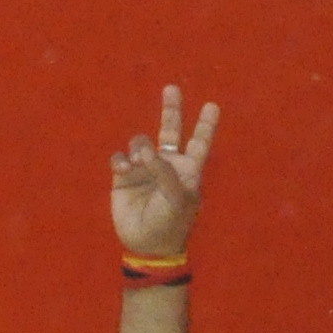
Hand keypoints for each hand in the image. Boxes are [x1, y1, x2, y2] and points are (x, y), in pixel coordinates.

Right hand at [109, 86, 218, 259]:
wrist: (147, 244)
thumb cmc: (170, 223)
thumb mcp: (176, 199)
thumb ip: (164, 172)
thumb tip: (146, 152)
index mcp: (188, 171)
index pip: (199, 144)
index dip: (206, 125)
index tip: (213, 106)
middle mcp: (167, 165)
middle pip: (171, 131)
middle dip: (171, 110)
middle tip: (172, 88)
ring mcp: (145, 168)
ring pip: (140, 142)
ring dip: (139, 149)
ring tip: (138, 164)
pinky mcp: (124, 175)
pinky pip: (119, 157)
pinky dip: (121, 161)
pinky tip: (124, 171)